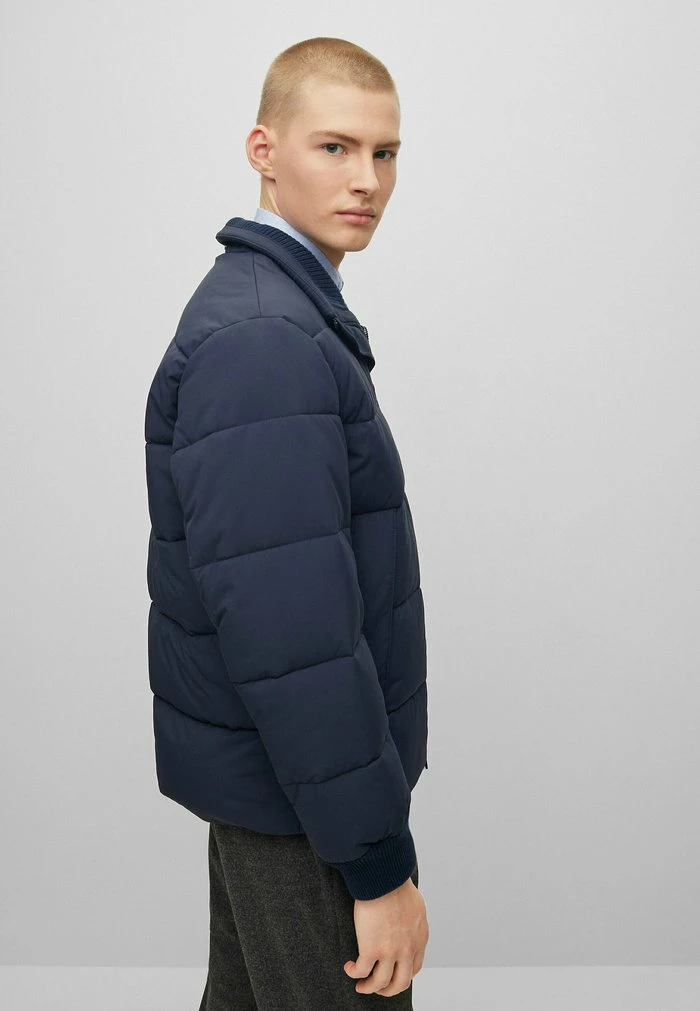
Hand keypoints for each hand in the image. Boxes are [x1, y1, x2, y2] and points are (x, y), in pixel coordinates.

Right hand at [343, 876, 428, 996]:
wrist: (385, 878)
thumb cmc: (397, 884)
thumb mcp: (415, 907)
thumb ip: (413, 921)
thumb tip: (407, 923)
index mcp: (419, 939)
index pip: (414, 968)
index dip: (402, 975)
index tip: (392, 973)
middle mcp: (407, 949)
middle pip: (400, 983)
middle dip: (388, 989)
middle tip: (377, 987)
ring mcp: (390, 951)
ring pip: (380, 983)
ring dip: (369, 987)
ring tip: (360, 985)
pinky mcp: (371, 949)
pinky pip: (362, 971)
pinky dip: (354, 973)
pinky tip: (349, 967)